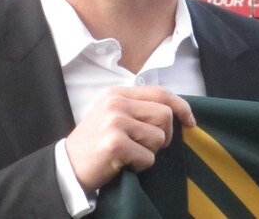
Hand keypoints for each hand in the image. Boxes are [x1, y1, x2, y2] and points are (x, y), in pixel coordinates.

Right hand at [64, 86, 195, 190]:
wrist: (67, 166)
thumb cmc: (95, 142)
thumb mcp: (113, 115)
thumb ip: (138, 108)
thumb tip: (176, 112)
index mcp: (118, 93)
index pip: (161, 93)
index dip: (182, 106)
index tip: (190, 121)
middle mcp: (117, 103)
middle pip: (165, 115)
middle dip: (165, 135)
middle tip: (148, 146)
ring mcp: (115, 122)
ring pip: (159, 138)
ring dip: (150, 152)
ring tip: (131, 154)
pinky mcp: (115, 143)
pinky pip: (148, 157)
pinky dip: (140, 165)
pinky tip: (124, 164)